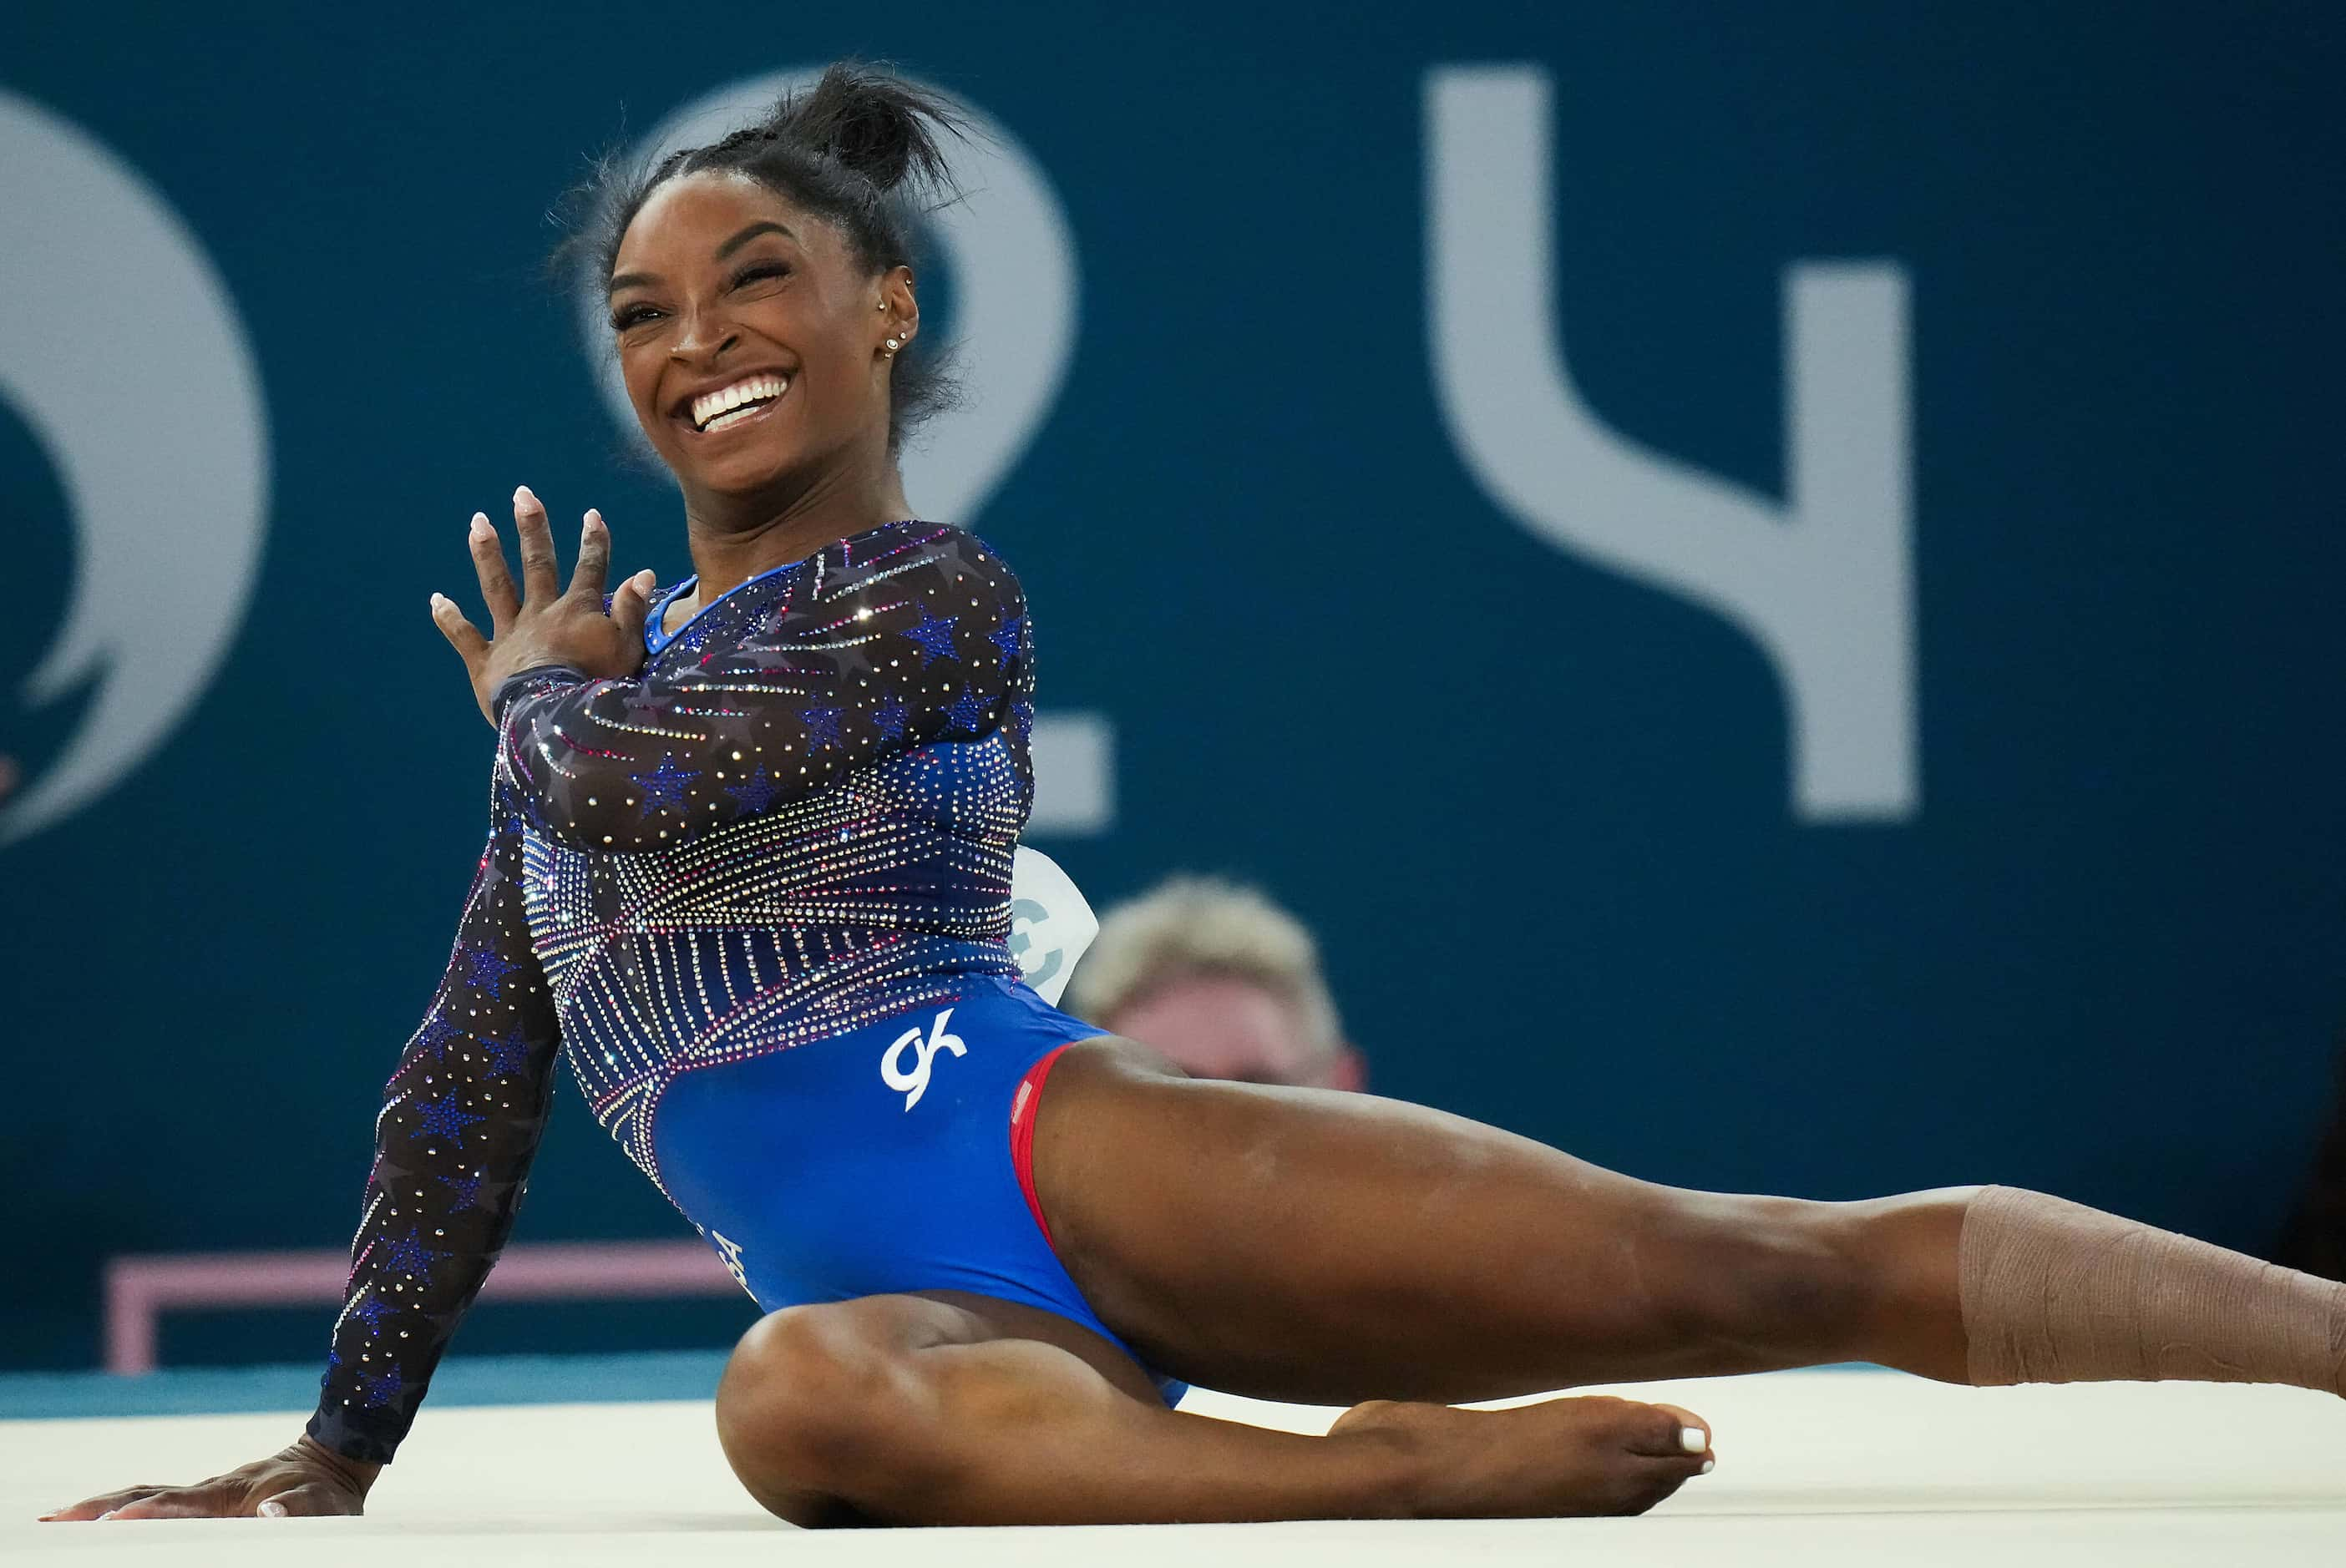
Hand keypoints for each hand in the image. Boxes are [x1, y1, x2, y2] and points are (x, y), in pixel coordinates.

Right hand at [39, 1435, 378, 1520]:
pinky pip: (153, 1500)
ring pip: (141, 1495)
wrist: (332, 1464)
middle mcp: (209, 1491)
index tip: (111, 1523)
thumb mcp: (327, 1505)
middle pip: (143, 1496)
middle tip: (52, 1521)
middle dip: (98, 1509)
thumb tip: (269, 1510)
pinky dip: (121, 1506)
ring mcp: (202, 1494)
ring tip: (54, 1519)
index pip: (181, 1504)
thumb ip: (301, 1509)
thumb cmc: (329, 1494)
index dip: (148, 1513)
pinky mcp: (202, 1500)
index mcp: (232, 1494)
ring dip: (99, 1507)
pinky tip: (96, 1517)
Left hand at [432, 483, 658, 724]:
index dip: (593, 541)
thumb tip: (643, 572)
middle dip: (533, 528)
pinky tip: (436, 599)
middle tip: (522, 493)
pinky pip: (465, 636)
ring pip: (498, 587)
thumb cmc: (598, 686)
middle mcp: (541, 613)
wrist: (553, 716)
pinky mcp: (486, 662)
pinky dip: (449, 618)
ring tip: (478, 521)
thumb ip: (632, 610)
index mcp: (578, 611)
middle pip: (538, 563)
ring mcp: (510, 635)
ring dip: (487, 553)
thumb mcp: (628, 649)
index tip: (591, 514)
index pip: (590, 568)